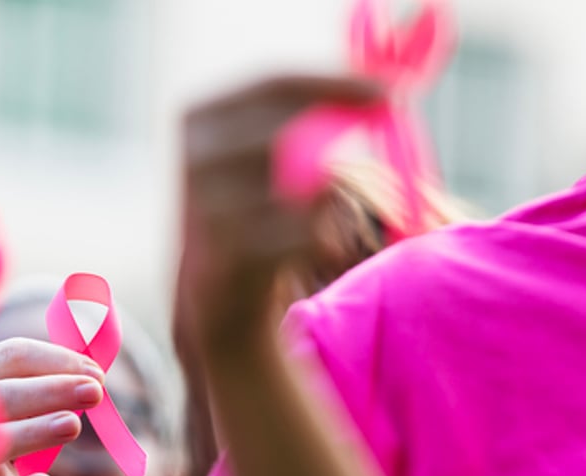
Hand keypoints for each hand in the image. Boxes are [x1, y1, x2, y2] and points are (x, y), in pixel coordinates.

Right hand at [0, 337, 105, 475]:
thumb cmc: (15, 430)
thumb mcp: (30, 400)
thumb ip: (57, 381)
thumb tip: (94, 373)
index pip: (9, 357)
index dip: (53, 360)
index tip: (94, 372)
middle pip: (0, 394)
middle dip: (50, 391)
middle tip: (94, 392)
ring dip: (34, 431)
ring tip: (73, 425)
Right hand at [177, 75, 380, 353]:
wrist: (217, 283)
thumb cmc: (253, 204)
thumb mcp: (269, 148)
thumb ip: (312, 110)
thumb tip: (386, 82)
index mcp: (201, 117)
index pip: (271, 84)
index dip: (332, 82)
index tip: (386, 87)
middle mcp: (197, 155)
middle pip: (282, 128)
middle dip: (339, 125)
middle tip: (387, 116)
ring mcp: (207, 205)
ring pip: (297, 184)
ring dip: (325, 192)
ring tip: (319, 208)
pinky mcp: (229, 252)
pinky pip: (300, 233)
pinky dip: (319, 237)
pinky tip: (312, 245)